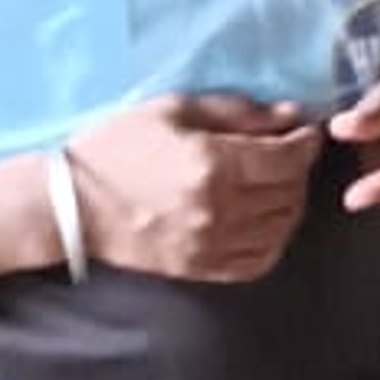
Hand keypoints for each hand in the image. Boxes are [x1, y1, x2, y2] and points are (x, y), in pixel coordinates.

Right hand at [68, 98, 322, 284]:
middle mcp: (220, 210)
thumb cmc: (119, 146)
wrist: (73, 204)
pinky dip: (274, 238)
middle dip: (297, 168)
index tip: (305, 131)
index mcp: (213, 165)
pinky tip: (263, 219)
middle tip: (285, 152)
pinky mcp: (201, 270)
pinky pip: (260, 260)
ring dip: (289, 201)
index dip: (306, 142)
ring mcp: (211, 246)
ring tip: (274, 183)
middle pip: (290, 192)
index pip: (288, 158)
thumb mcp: (175, 110)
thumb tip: (291, 116)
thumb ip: (239, 112)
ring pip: (282, 227)